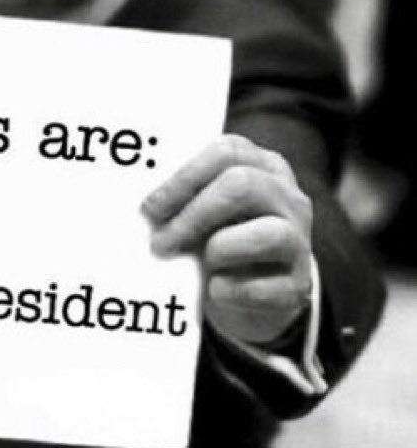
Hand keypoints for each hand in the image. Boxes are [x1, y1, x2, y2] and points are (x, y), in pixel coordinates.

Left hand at [142, 134, 312, 344]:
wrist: (253, 296)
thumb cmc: (219, 240)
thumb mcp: (204, 211)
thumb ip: (183, 199)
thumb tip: (147, 207)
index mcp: (263, 167)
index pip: (226, 151)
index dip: (184, 178)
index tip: (151, 208)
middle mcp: (289, 198)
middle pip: (241, 184)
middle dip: (192, 215)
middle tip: (160, 243)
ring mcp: (300, 241)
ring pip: (266, 234)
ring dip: (219, 250)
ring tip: (201, 265)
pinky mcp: (298, 286)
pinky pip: (262, 287)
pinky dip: (230, 290)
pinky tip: (216, 290)